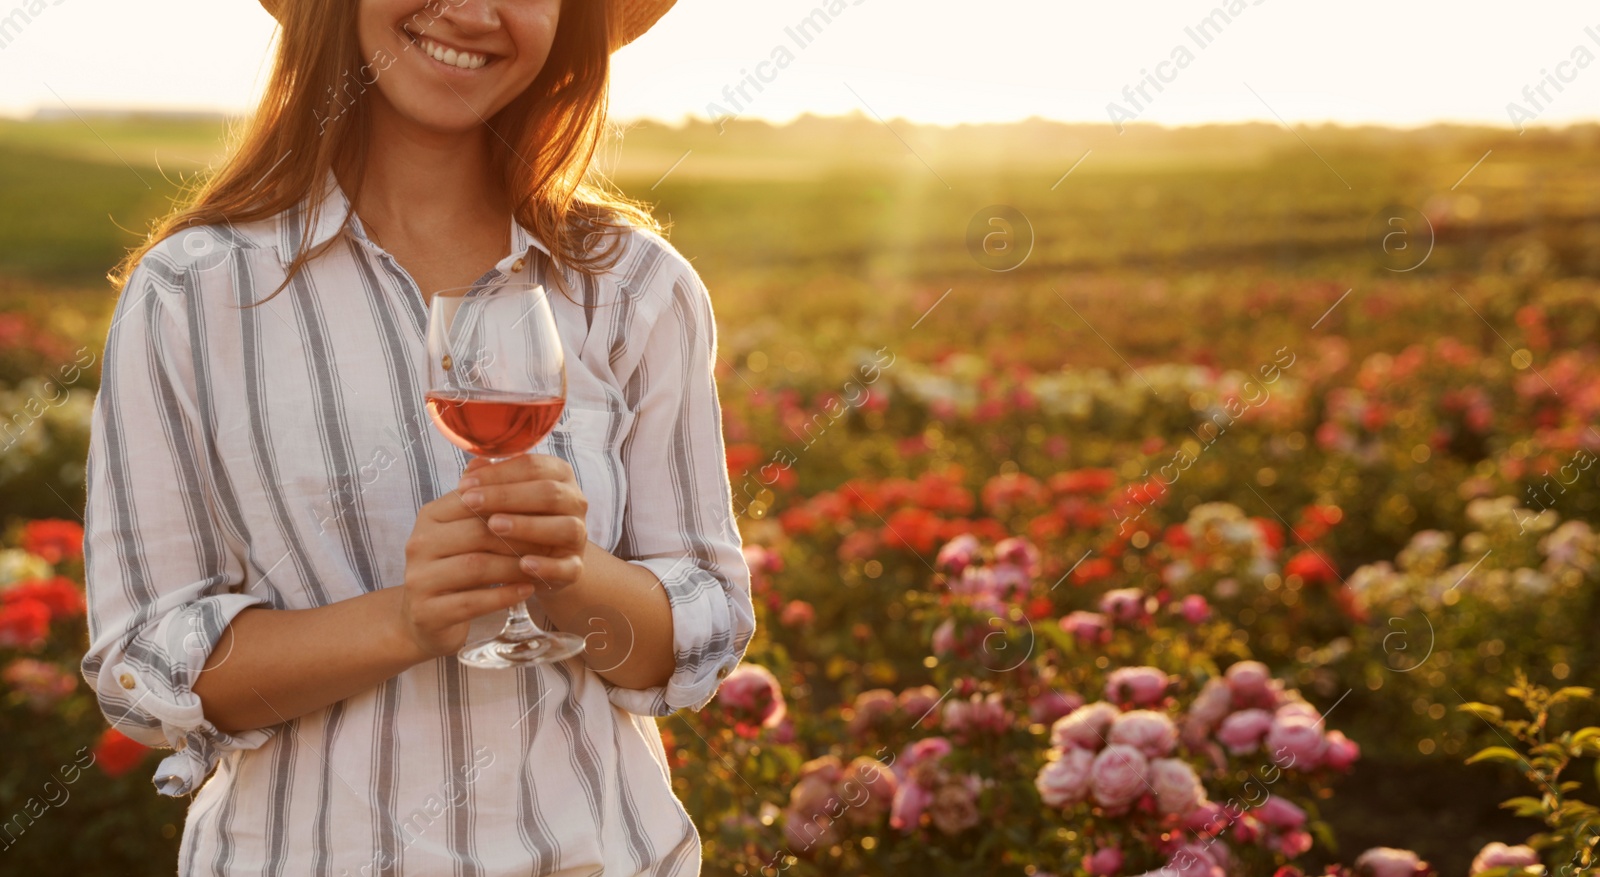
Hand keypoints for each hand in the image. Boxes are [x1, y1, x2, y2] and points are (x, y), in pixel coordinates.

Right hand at [397, 484, 545, 658]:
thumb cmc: (455, 565)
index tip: (544, 509)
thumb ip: (480, 498)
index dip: (511, 504)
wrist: (426, 617)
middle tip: (550, 540)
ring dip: (514, 566)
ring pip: (476, 566)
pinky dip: (504, 595)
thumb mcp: (465, 529)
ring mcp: (418, 580)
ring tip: (540, 565)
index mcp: (429, 516)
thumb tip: (488, 459)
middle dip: (518, 537)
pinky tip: (527, 590)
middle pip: (477, 533)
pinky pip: (472, 602)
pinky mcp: (427, 612)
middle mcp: (418, 544)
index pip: (474, 500)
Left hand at [448, 453, 588, 590]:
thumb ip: (490, 481)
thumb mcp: (503, 497)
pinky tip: (523, 564)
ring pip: (565, 527)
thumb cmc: (517, 517)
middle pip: (548, 492)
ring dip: (529, 526)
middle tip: (470, 502)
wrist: (543, 560)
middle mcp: (575, 502)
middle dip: (506, 496)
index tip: (464, 484)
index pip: (532, 466)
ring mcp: (579, 535)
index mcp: (559, 475)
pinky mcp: (575, 566)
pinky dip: (547, 566)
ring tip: (494, 526)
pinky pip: (568, 567)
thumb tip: (472, 468)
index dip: (498, 473)